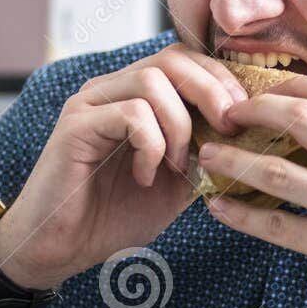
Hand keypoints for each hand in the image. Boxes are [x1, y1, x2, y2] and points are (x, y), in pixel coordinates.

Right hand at [0, 45, 247, 288]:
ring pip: (153, 82)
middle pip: (172, 58)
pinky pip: (131, 113)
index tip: (242, 117)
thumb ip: (203, 151)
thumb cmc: (113, 216)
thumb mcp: (175, 182)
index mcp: (133, 95)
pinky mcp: (76, 125)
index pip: (184, 59)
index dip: (220, 80)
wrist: (61, 249)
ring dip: (179, 125)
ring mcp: (90, 104)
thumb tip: (244, 131)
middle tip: (226, 131)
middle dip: (211, 92)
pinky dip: (151, 145)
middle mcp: (110, 89)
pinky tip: (144, 175)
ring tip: (176, 164)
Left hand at [197, 77, 306, 307]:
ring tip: (209, 156)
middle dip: (254, 110)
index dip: (291, 84)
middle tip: (229, 114)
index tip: (268, 90)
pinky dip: (239, 215)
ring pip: (273, 172)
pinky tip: (219, 207)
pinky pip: (273, 225)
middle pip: (297, 117)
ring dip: (232, 161)